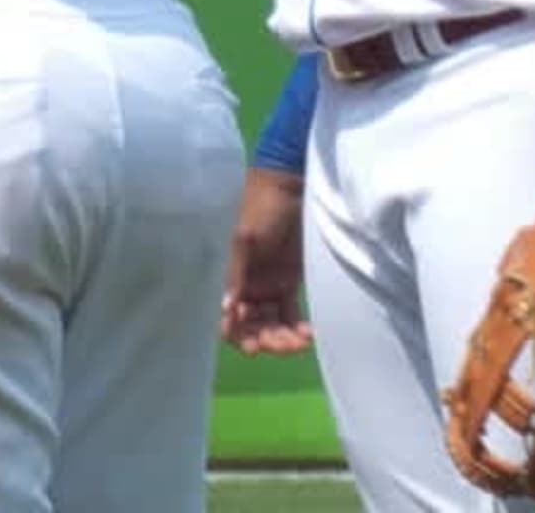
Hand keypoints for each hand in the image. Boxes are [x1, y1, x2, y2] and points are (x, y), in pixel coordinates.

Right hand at [221, 168, 313, 355]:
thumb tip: (225, 309)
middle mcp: (243, 285)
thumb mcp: (244, 238)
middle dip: (265, 339)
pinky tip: (310, 334)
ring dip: (283, 337)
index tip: (253, 346)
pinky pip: (289, 314)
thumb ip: (235, 272)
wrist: (290, 189)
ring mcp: (265, 286)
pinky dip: (298, 327)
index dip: (235, 333)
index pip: (224, 314)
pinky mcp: (286, 284)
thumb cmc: (260, 208)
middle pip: (249, 325)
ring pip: (270, 324)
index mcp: (225, 275)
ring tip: (302, 341)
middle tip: (285, 344)